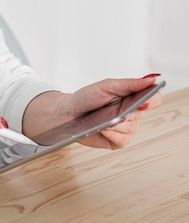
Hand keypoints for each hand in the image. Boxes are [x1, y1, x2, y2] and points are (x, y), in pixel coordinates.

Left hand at [25, 75, 162, 150]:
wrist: (67, 113)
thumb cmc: (86, 98)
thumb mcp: (106, 86)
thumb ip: (129, 84)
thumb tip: (152, 80)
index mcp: (131, 98)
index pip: (154, 99)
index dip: (152, 99)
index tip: (144, 99)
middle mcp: (132, 114)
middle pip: (141, 114)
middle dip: (126, 110)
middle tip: (111, 107)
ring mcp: (126, 129)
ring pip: (131, 128)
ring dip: (115, 123)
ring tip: (101, 117)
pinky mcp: (118, 141)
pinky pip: (123, 140)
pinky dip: (111, 134)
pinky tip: (102, 128)